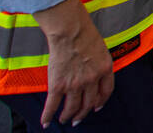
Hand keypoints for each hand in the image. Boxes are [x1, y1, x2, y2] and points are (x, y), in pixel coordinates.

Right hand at [33, 0, 114, 126]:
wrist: (70, 31)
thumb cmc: (85, 34)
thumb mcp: (101, 49)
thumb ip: (99, 63)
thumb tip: (94, 71)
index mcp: (105, 69)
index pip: (106, 91)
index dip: (101, 101)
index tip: (96, 107)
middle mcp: (92, 79)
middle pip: (89, 103)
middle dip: (83, 113)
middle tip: (77, 119)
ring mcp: (75, 84)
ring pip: (72, 107)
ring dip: (67, 116)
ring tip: (64, 120)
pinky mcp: (58, 85)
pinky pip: (53, 105)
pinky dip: (48, 115)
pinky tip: (46, 121)